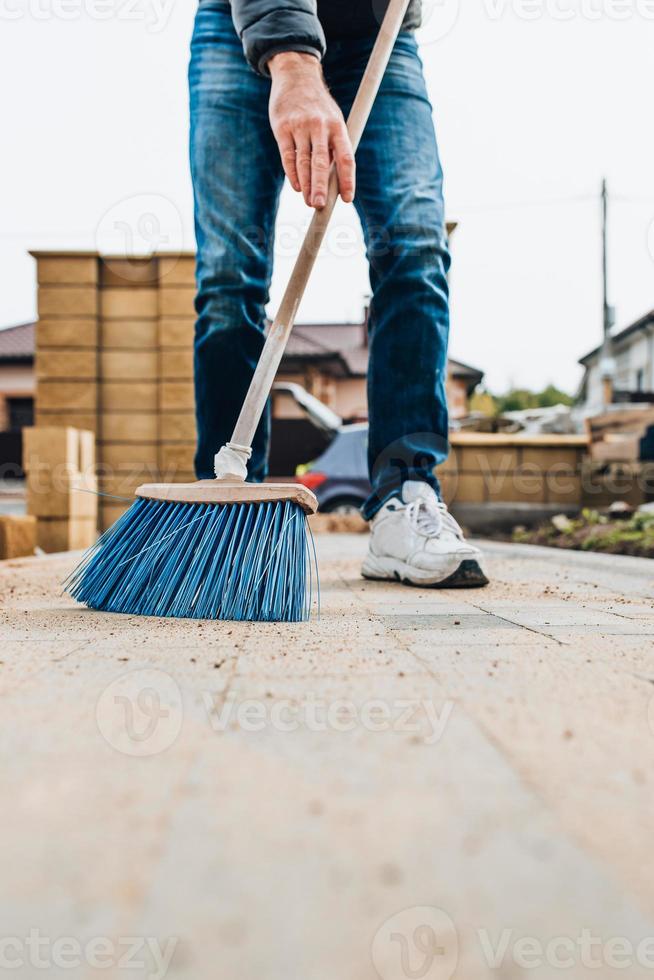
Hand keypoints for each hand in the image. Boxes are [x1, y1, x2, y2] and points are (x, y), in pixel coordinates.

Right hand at [268, 51, 354, 208]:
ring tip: (310, 203)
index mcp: (337, 127)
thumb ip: (333, 148)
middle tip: (320, 206)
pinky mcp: (282, 127)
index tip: (347, 198)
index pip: (345, 157)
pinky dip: (292, 173)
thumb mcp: (333, 120)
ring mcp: (300, 126)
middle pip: (321, 162)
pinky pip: (287, 155)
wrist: (296, 75)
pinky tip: (297, 187)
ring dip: (306, 185)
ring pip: (303, 162)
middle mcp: (320, 126)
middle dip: (321, 186)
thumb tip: (334, 183)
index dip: (347, 179)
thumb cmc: (319, 107)